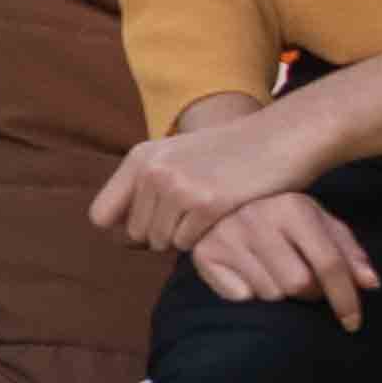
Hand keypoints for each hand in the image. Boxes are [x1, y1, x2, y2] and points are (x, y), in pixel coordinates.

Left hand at [83, 114, 305, 256]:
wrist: (281, 138)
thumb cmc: (232, 154)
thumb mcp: (177, 156)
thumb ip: (146, 185)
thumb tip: (120, 236)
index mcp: (140, 157)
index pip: (100, 215)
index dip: (123, 228)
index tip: (151, 226)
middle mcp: (152, 170)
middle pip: (135, 234)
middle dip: (162, 234)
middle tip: (193, 216)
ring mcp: (178, 186)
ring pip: (161, 242)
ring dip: (184, 237)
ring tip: (208, 212)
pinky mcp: (207, 203)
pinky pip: (188, 243)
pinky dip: (204, 238)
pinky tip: (222, 216)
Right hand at [181, 190, 381, 323]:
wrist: (222, 191)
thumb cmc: (280, 212)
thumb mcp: (317, 221)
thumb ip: (347, 251)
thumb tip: (371, 284)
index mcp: (292, 206)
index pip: (328, 263)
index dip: (345, 298)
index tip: (352, 322)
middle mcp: (257, 217)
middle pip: (298, 285)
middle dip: (309, 294)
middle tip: (306, 285)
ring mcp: (226, 235)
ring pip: (269, 294)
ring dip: (279, 293)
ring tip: (274, 274)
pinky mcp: (203, 253)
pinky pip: (239, 297)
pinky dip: (248, 293)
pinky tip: (248, 275)